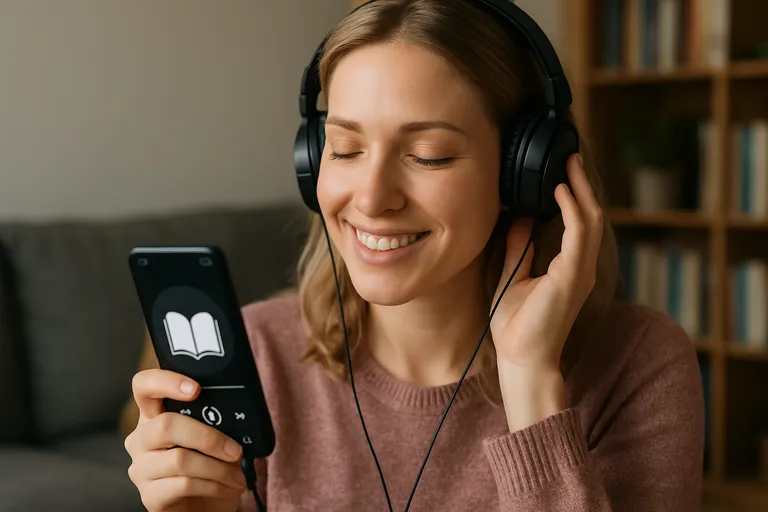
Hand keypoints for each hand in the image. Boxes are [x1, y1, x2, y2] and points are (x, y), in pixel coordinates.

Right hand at [124, 369, 245, 511]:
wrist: (207, 507)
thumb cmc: (212, 466)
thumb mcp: (216, 437)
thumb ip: (217, 420)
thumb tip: (239, 411)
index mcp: (155, 416)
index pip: (144, 386)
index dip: (166, 381)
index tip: (196, 389)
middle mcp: (141, 439)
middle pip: (166, 425)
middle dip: (209, 437)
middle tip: (236, 450)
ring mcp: (141, 468)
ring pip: (180, 459)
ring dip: (218, 468)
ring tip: (237, 475)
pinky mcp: (149, 496)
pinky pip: (183, 484)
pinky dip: (214, 485)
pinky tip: (228, 487)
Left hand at [489, 154, 602, 430]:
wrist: (520, 358)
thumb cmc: (516, 325)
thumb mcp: (511, 276)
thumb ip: (518, 248)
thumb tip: (518, 219)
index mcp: (568, 267)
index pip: (577, 222)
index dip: (572, 194)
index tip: (560, 168)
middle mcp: (579, 266)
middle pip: (589, 214)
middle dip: (581, 184)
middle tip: (570, 155)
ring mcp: (579, 270)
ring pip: (590, 218)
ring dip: (579, 188)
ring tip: (568, 162)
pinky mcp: (572, 275)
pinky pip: (578, 233)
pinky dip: (572, 208)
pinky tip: (559, 188)